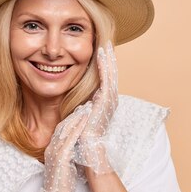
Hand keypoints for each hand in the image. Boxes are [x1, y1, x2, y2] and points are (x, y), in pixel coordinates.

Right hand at [21, 103, 90, 191]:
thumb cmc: (61, 186)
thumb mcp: (64, 167)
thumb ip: (68, 157)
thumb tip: (76, 152)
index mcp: (53, 150)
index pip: (62, 131)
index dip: (72, 120)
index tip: (82, 111)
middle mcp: (52, 148)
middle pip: (63, 126)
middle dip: (75, 114)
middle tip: (86, 103)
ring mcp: (55, 151)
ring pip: (66, 129)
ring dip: (77, 117)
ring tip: (88, 107)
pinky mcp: (60, 156)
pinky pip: (70, 137)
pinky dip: (77, 126)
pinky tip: (85, 119)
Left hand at [74, 40, 118, 173]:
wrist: (87, 149)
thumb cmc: (81, 137)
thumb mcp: (81, 117)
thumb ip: (82, 108)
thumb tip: (79, 104)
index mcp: (103, 104)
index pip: (105, 80)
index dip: (104, 67)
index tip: (100, 53)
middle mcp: (109, 101)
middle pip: (111, 74)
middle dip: (109, 59)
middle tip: (107, 43)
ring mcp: (110, 100)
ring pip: (111, 74)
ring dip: (108, 58)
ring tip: (105, 44)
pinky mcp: (107, 100)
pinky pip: (107, 78)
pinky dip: (105, 65)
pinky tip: (101, 54)